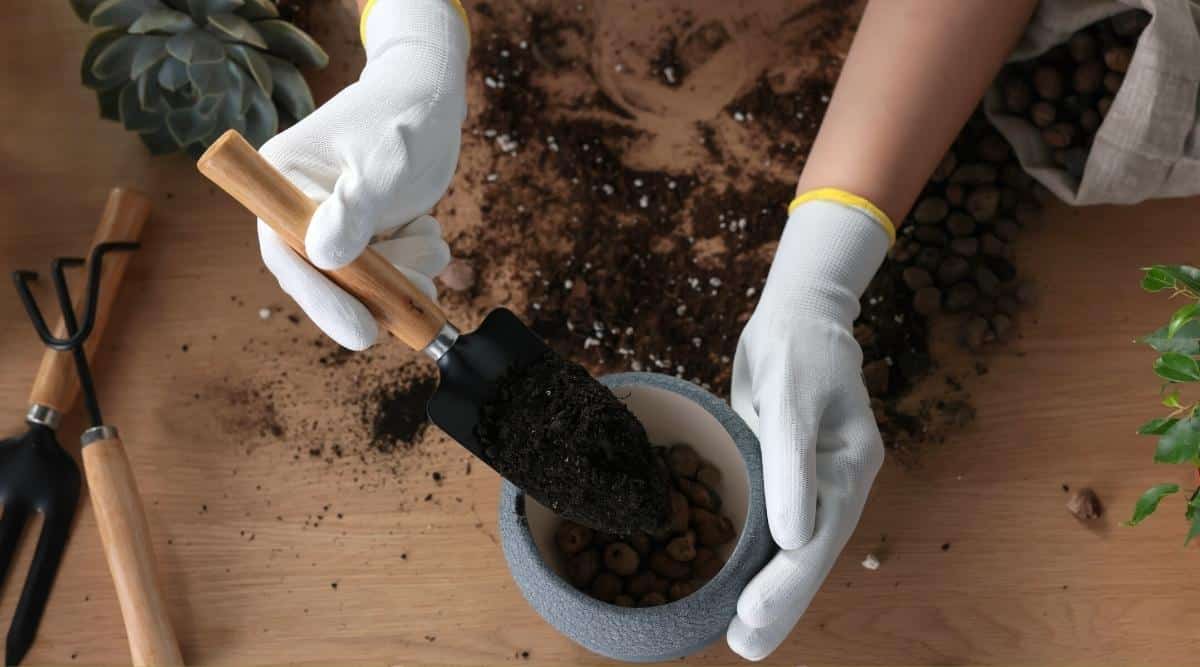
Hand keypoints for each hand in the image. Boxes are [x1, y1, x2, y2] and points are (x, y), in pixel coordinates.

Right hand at [257, 0, 468, 349]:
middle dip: (377, 291)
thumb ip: (356, 209)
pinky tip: (426, 228)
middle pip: (326, 278)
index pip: (289, 255)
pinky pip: (389, 268)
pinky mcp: (365, 232)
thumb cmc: (403, 115)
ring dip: (405, 273)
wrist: (430, 93)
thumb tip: (323, 256)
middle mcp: (299, 208)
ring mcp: (333, 223)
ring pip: (365, 279)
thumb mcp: (384, 161)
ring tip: (427, 237)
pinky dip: (415, 259)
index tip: (362, 332)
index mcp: (282, 182)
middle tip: (418, 294)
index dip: (324, 299)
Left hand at [727, 194, 890, 659]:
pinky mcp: (792, 475)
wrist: (796, 316)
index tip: (751, 617)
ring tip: (744, 637)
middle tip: (744, 647)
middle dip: (780, 604)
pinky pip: (781, 528)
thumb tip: (794, 539)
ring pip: (797, 549)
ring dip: (772, 592)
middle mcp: (837, 484)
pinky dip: (765, 561)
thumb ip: (792, 465)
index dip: (786, 583)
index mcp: (848, 468)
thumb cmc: (795, 348)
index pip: (817, 539)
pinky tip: (742, 587)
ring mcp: (817, 482)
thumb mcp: (792, 398)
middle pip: (810, 556)